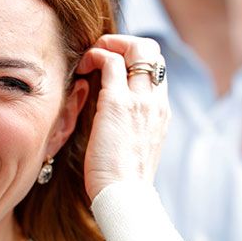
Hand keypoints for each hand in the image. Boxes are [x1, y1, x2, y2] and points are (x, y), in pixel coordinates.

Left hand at [77, 35, 169, 200]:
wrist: (126, 198)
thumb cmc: (123, 182)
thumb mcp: (134, 150)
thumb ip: (131, 129)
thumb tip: (114, 122)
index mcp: (160, 113)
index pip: (156, 69)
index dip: (134, 59)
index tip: (112, 68)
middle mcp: (156, 102)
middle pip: (153, 50)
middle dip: (125, 42)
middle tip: (101, 54)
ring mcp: (140, 100)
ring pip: (137, 47)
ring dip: (109, 44)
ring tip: (89, 60)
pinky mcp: (118, 103)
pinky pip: (110, 61)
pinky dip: (94, 55)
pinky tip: (81, 70)